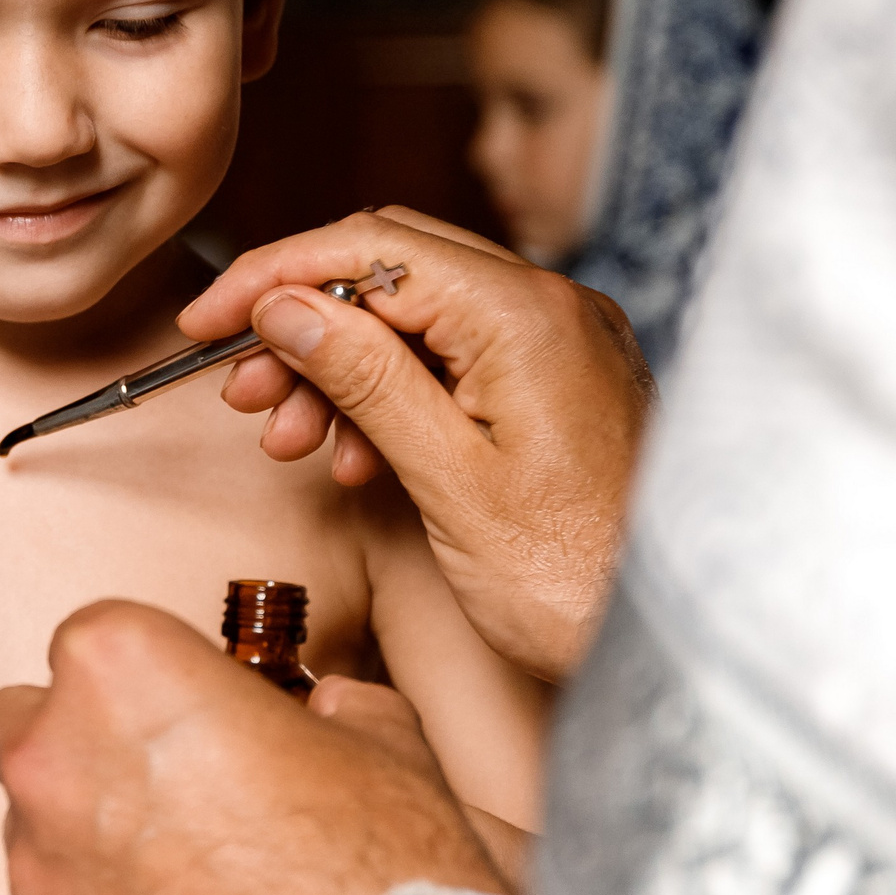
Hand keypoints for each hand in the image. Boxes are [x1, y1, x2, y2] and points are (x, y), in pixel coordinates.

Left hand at [0, 602, 506, 894]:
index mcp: (117, 668)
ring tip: (187, 876)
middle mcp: (51, 756)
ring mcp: (38, 864)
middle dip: (82, 739)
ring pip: (38, 823)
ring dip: (91, 834)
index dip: (148, 671)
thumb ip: (326, 705)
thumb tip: (325, 710)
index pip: (96, 639)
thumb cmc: (374, 862)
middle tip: (164, 777)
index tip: (189, 704)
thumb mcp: (376, 736)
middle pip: (27, 721)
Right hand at [181, 209, 651, 681]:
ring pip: (417, 318)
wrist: (689, 647)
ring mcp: (562, 345)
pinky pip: (456, 360)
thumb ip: (363, 378)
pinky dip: (392, 395)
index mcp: (525, 315)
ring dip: (339, 367)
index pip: (369, 247)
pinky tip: (354, 457)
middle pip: (390, 271)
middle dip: (302, 324)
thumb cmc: (584, 582)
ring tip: (289, 438)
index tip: (207, 321)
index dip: (273, 277)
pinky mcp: (562, 385)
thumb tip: (286, 306)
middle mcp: (553, 308)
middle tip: (243, 391)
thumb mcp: (447, 480)